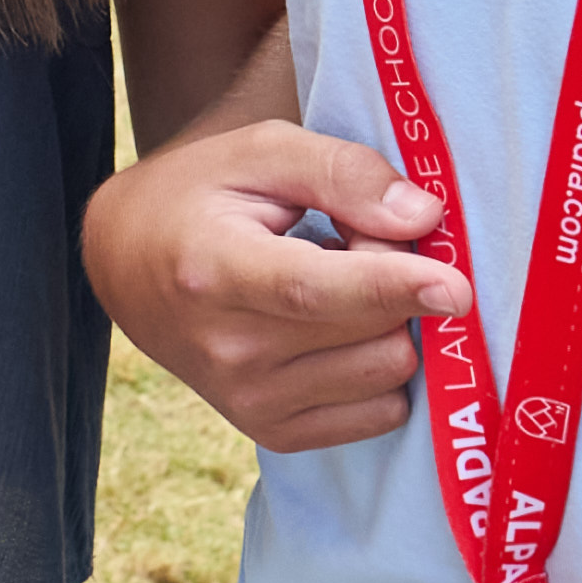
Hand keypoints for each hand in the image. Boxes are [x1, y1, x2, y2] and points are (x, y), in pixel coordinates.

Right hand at [80, 117, 465, 450]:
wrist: (126, 264)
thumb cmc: (199, 194)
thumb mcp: (260, 151)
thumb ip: (341, 172)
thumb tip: (421, 219)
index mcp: (214, 271)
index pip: (314, 291)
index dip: (391, 287)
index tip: (455, 287)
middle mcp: (228, 351)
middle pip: (373, 333)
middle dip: (397, 279)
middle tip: (357, 239)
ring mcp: (249, 402)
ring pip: (386, 375)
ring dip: (390, 324)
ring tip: (341, 283)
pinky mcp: (271, 431)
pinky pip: (379, 414)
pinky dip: (380, 369)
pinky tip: (342, 330)